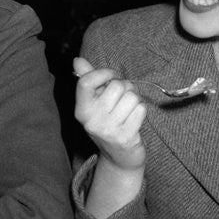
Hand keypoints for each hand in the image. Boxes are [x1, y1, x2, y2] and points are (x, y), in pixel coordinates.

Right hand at [73, 57, 145, 171]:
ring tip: (129, 110)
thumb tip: (77, 60)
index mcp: (81, 109)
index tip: (111, 76)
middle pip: (116, 86)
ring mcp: (108, 130)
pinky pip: (141, 109)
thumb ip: (87, 79)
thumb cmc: (108, 122)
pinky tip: (135, 119)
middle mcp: (91, 120)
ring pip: (131, 96)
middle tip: (123, 99)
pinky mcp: (125, 137)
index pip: (86, 81)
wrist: (119, 157)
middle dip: (125, 87)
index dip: (103, 73)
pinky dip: (141, 110)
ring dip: (135, 100)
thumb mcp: (95, 103)